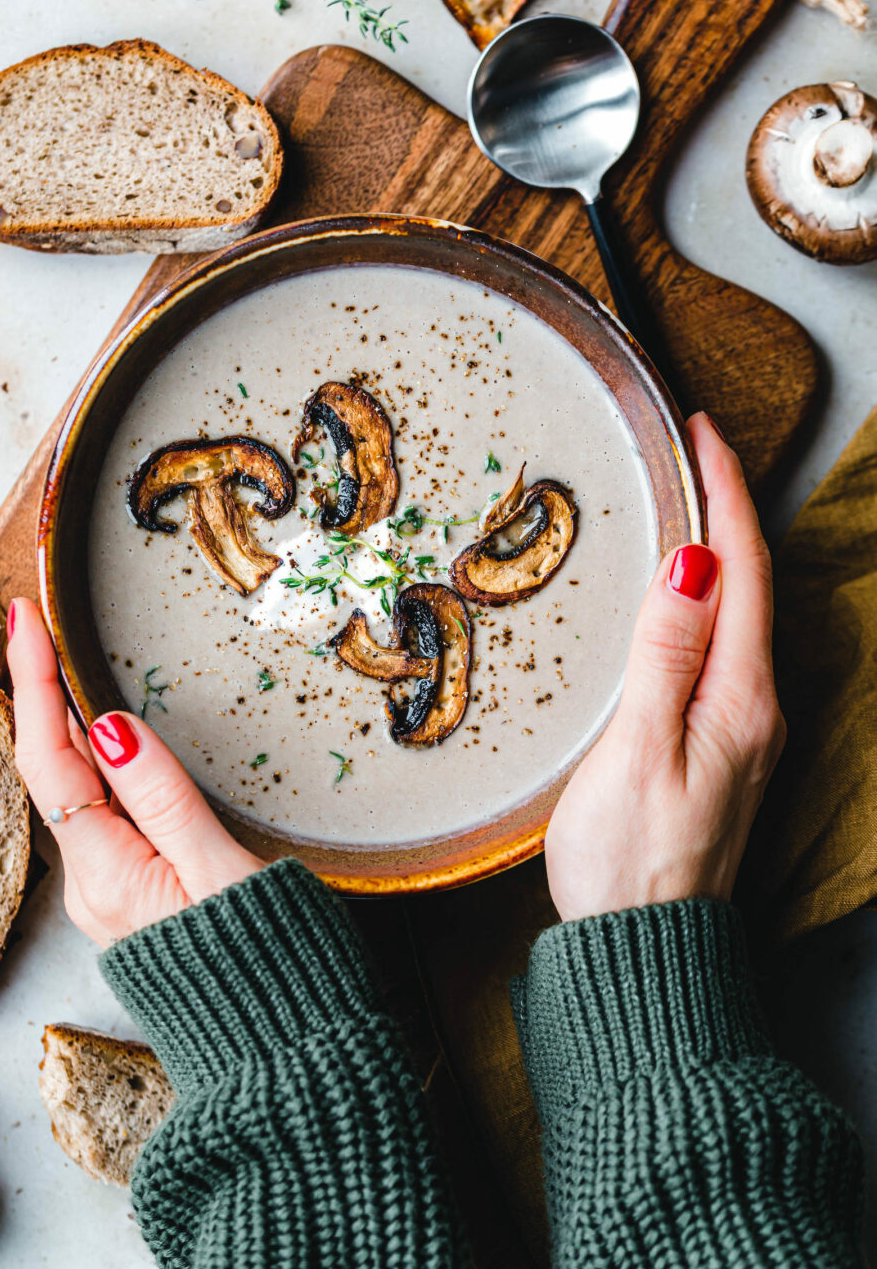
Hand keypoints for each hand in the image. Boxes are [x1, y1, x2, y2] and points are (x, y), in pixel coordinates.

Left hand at [7, 599, 262, 945]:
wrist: (284, 1046)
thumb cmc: (264, 965)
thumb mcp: (218, 872)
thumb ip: (164, 800)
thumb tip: (111, 729)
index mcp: (108, 874)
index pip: (51, 759)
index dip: (36, 682)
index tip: (26, 620)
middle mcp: (95, 883)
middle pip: (53, 770)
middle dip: (39, 692)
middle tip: (37, 623)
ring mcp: (112, 891)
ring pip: (77, 791)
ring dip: (66, 724)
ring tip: (58, 661)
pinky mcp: (136, 894)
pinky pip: (102, 813)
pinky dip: (96, 762)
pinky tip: (105, 736)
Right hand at [545, 412, 785, 922]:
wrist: (642, 952)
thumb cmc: (628, 860)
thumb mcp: (636, 750)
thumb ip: (667, 655)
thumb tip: (696, 563)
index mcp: (741, 699)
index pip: (745, 571)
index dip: (727, 494)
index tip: (703, 432)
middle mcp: (756, 708)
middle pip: (754, 585)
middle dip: (730, 508)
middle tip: (691, 450)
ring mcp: (742, 730)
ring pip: (740, 615)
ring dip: (719, 550)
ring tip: (684, 499)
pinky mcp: (720, 748)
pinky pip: (723, 648)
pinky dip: (707, 600)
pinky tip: (679, 592)